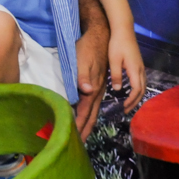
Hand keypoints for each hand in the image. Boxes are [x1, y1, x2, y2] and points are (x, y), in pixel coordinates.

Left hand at [74, 25, 108, 140]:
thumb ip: (83, 75)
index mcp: (94, 88)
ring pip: (95, 110)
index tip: (75, 140)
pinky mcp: (100, 82)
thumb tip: (87, 91)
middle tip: (78, 144)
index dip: (80, 126)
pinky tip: (88, 114)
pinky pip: (96, 103)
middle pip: (92, 115)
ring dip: (88, 123)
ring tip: (82, 134)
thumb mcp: (83, 58)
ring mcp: (101, 87)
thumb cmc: (89, 45)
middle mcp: (99, 90)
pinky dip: (91, 113)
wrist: (102, 34)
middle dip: (85, 130)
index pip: (86, 112)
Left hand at [109, 28, 146, 113]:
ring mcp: (141, 66)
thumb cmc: (117, 44)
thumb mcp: (113, 60)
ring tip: (129, 103)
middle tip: (126, 110)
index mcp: (134, 70)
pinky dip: (137, 89)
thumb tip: (118, 90)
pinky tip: (131, 91)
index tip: (123, 107)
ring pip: (143, 85)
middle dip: (135, 101)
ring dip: (137, 96)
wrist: (123, 30)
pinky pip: (141, 81)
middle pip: (142, 90)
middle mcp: (140, 69)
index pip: (136, 90)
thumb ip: (116, 75)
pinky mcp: (139, 64)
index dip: (131, 100)